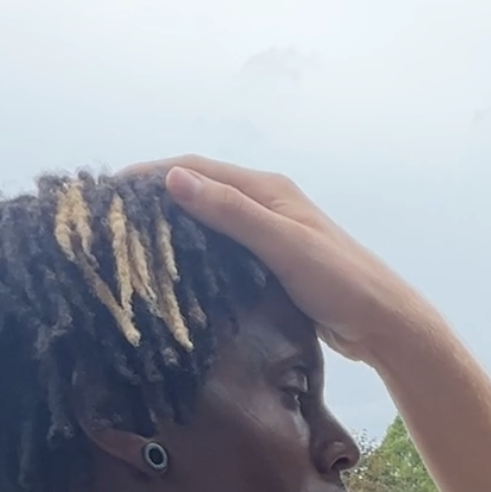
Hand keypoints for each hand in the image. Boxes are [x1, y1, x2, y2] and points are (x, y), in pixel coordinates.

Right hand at [126, 157, 413, 360]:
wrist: (383, 323)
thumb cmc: (339, 280)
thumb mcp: (282, 244)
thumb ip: (230, 212)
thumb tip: (173, 179)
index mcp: (266, 189)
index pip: (195, 168)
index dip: (150, 174)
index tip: (107, 192)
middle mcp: (265, 204)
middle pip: (198, 190)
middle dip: (154, 198)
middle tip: (110, 221)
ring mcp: (268, 234)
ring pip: (208, 222)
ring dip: (172, 226)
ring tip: (131, 245)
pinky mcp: (270, 264)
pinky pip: (221, 249)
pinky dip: (194, 252)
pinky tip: (175, 273)